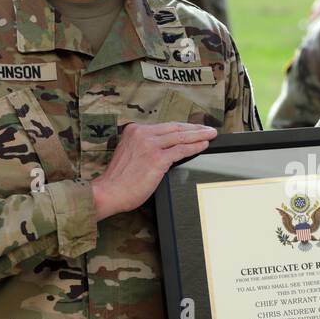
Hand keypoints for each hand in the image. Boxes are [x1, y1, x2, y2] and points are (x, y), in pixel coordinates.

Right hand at [91, 121, 216, 220]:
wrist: (108, 192)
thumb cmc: (118, 179)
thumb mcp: (129, 154)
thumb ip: (143, 147)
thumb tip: (164, 148)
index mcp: (134, 131)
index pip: (165, 126)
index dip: (182, 127)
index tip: (194, 127)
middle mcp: (142, 134)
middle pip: (175, 128)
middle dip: (195, 128)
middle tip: (209, 129)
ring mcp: (150, 145)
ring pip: (181, 137)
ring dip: (199, 135)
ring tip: (211, 135)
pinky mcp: (157, 158)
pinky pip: (181, 150)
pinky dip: (194, 147)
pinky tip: (203, 145)